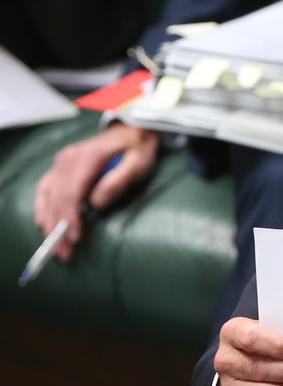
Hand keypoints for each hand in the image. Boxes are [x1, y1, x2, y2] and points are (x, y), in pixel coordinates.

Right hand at [33, 122, 159, 260]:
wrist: (131, 131)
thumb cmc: (137, 149)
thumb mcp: (138, 163)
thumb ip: (118, 181)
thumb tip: (96, 204)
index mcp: (86, 158)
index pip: (71, 193)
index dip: (70, 218)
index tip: (75, 239)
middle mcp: (68, 159)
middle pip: (57, 199)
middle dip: (59, 228)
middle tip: (65, 254)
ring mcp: (61, 163)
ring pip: (47, 196)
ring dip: (48, 223)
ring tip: (55, 247)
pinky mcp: (60, 168)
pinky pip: (44, 190)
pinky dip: (42, 209)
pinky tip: (44, 225)